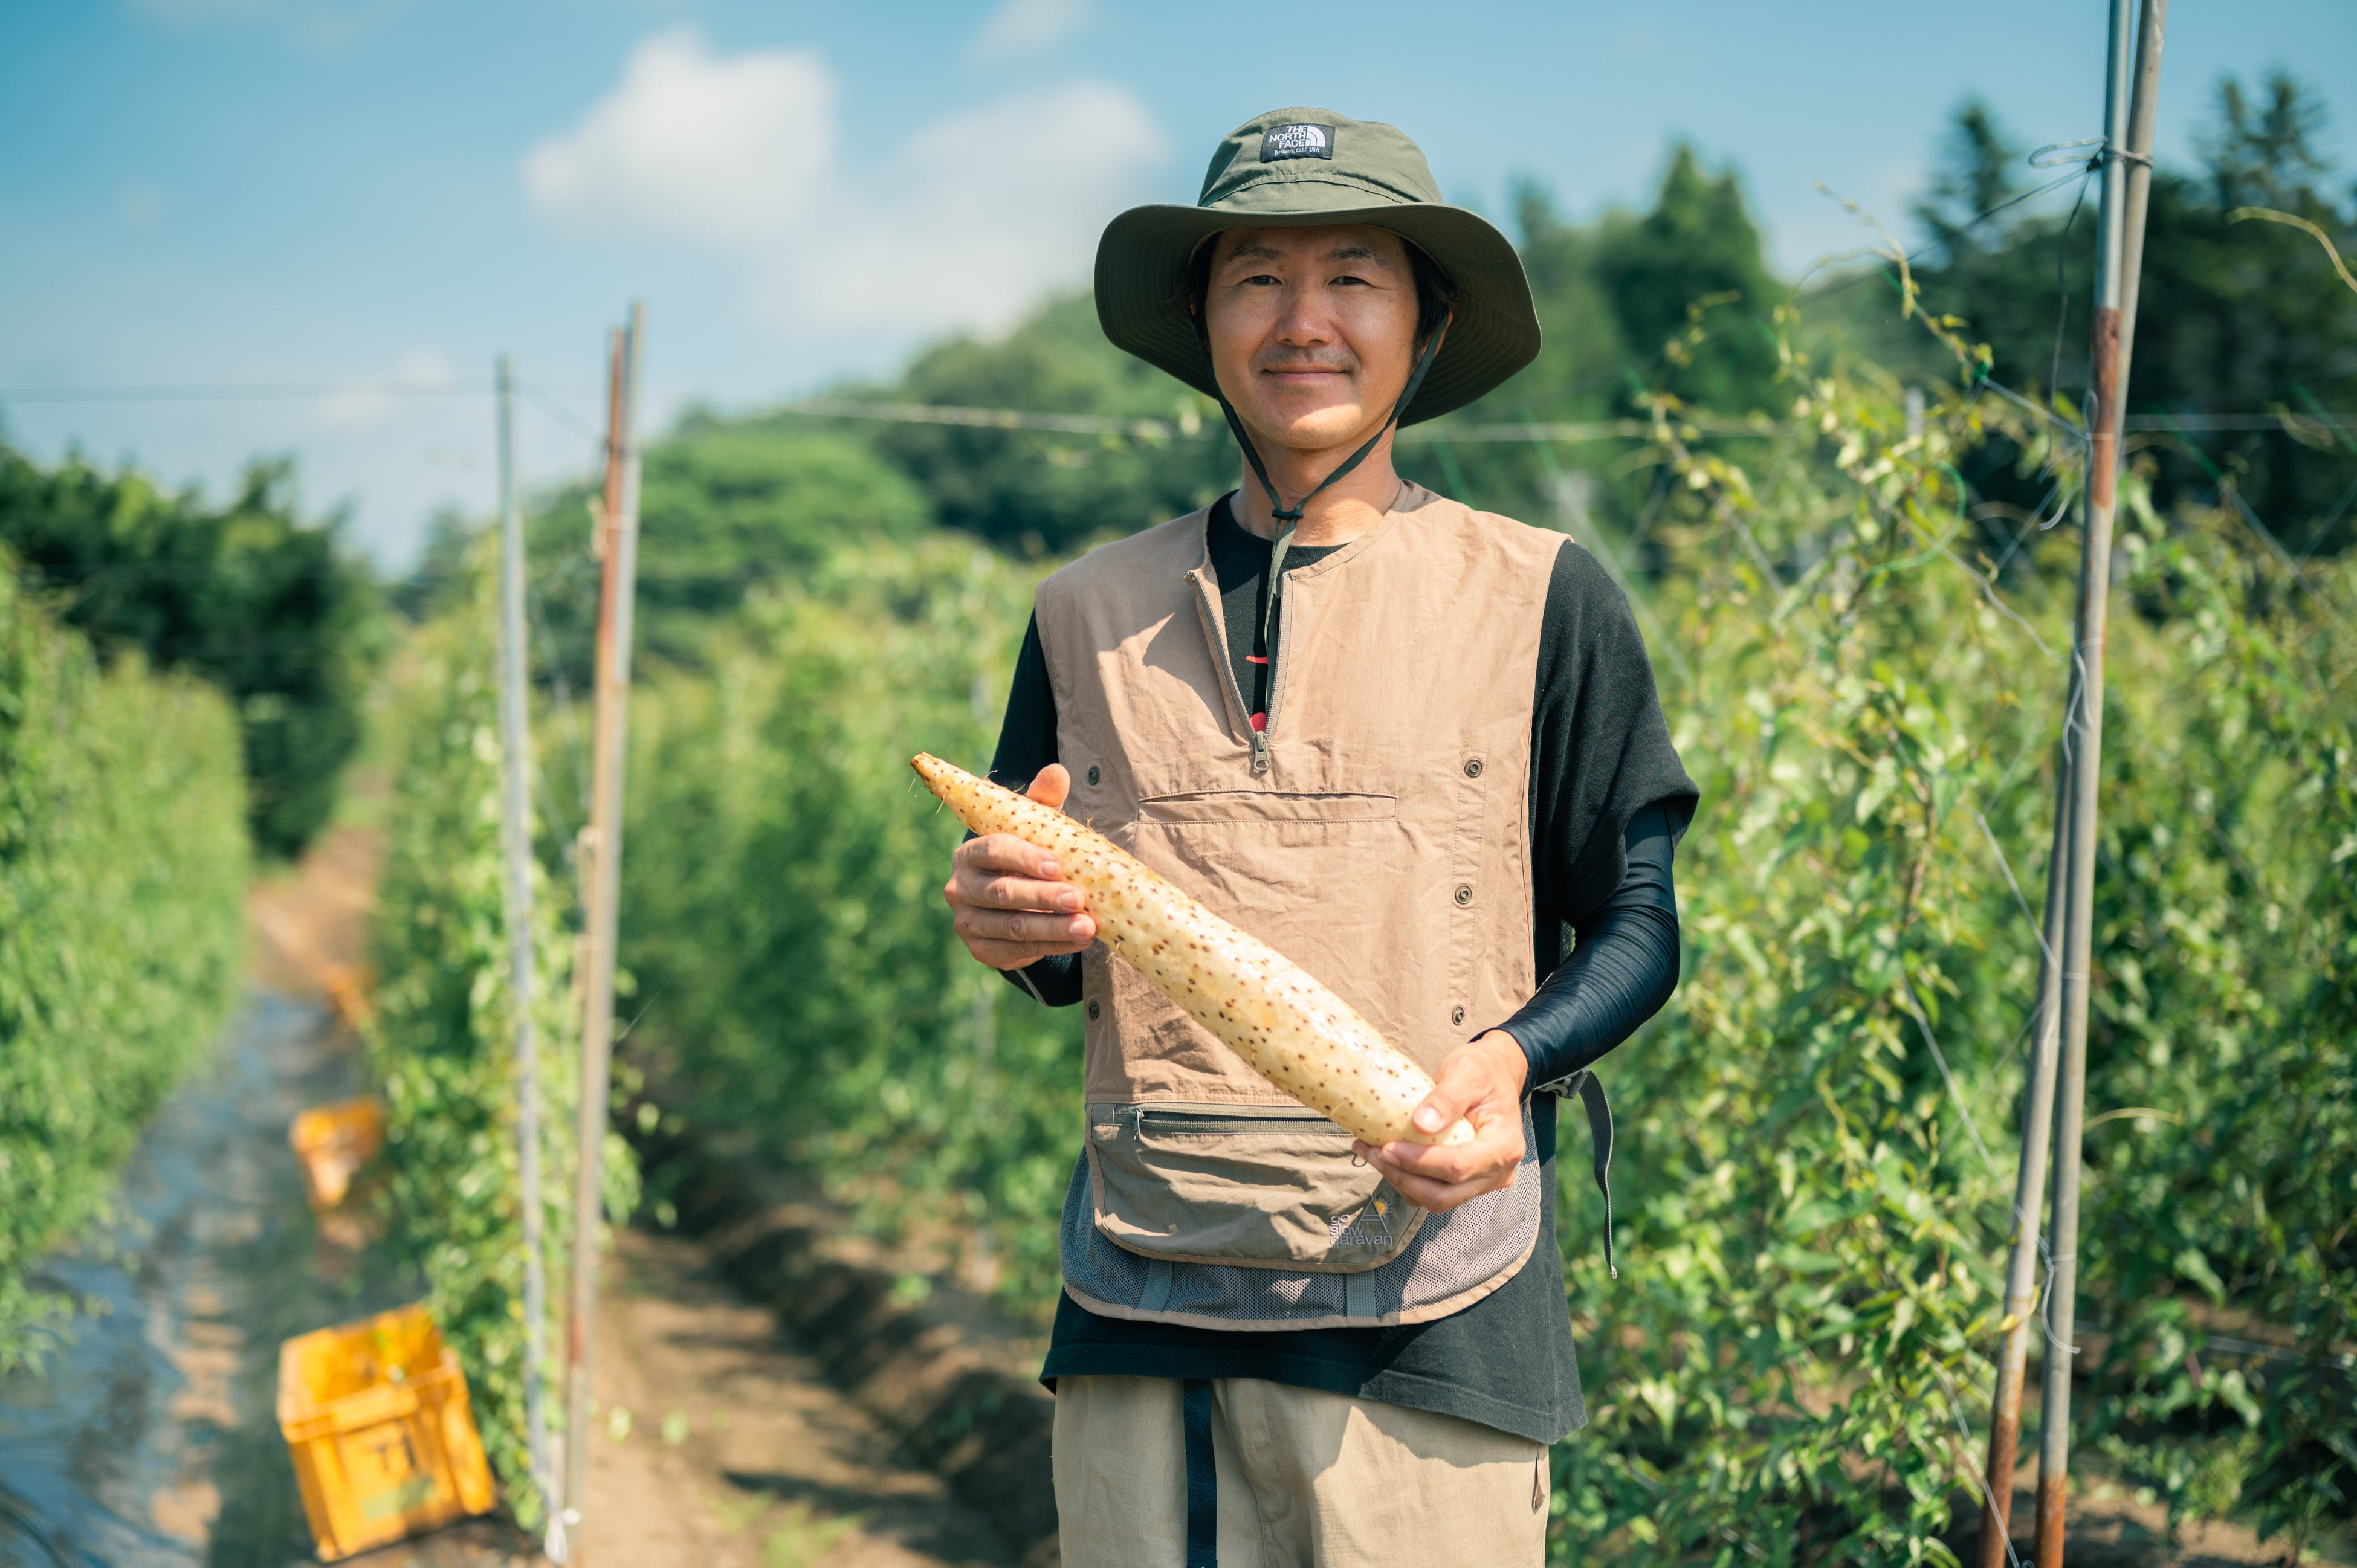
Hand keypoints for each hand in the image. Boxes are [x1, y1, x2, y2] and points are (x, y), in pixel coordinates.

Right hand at [942, 764, 1097, 969]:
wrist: (1011, 904)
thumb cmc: (1025, 858)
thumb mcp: (1032, 830)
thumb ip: (1042, 802)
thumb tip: (1058, 771)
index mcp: (970, 854)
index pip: (993, 850)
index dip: (1024, 858)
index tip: (1056, 866)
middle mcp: (960, 888)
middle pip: (1002, 893)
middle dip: (1044, 897)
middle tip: (1079, 899)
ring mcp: (967, 923)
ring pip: (1012, 927)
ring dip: (1052, 928)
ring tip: (1087, 927)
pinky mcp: (981, 951)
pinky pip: (1018, 951)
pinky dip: (1051, 947)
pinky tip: (1078, 942)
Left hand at [1355, 1031, 1527, 1213]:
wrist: (1495, 1076)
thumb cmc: (1483, 1072)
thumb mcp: (1467, 1073)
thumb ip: (1448, 1097)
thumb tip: (1421, 1124)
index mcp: (1504, 1146)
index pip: (1459, 1166)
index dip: (1420, 1162)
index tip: (1388, 1147)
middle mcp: (1498, 1172)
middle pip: (1445, 1194)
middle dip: (1404, 1178)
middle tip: (1373, 1152)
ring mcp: (1482, 1181)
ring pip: (1436, 1199)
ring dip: (1400, 1182)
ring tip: (1372, 1153)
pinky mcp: (1466, 1182)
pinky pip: (1433, 1192)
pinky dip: (1406, 1180)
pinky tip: (1385, 1158)